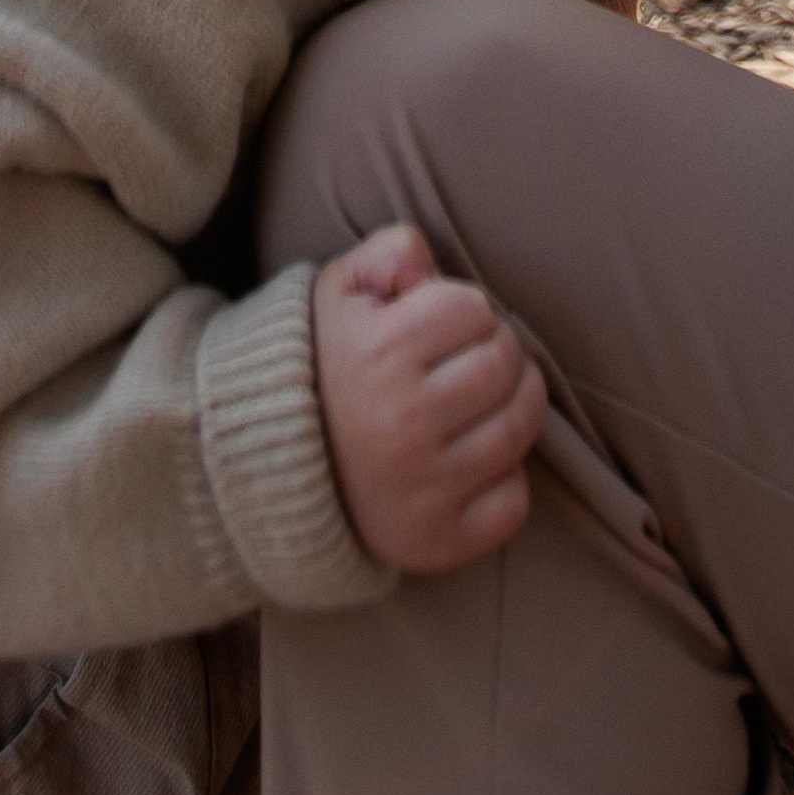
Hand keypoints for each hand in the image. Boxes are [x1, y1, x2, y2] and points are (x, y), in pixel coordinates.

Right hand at [312, 222, 547, 575]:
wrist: (272, 470)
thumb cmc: (323, 367)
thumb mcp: (337, 294)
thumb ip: (387, 254)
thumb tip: (424, 261)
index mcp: (377, 355)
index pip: (475, 308)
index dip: (462, 309)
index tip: (439, 325)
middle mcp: (402, 424)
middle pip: (506, 364)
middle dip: (495, 351)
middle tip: (465, 361)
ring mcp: (423, 489)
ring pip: (521, 427)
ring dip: (512, 405)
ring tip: (478, 401)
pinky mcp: (438, 541)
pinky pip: (514, 501)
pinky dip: (503, 480)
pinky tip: (468, 461)